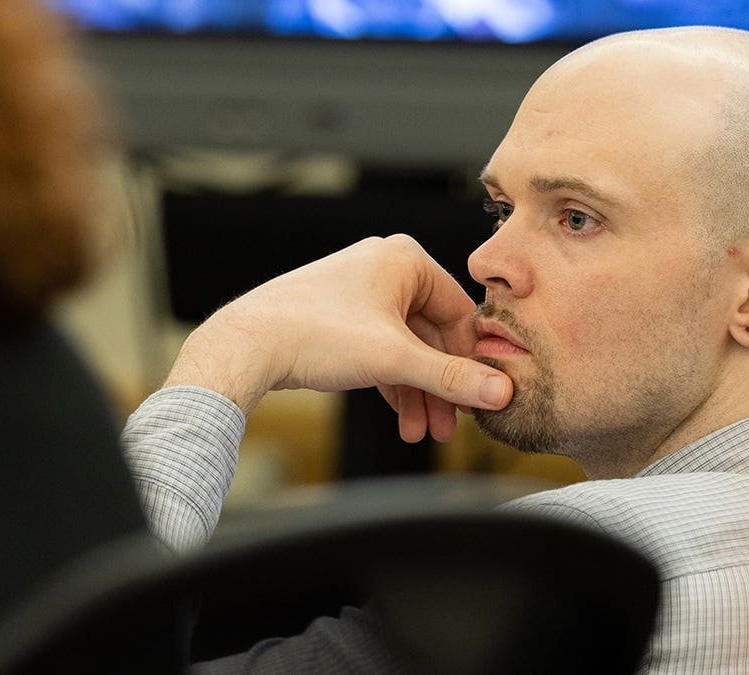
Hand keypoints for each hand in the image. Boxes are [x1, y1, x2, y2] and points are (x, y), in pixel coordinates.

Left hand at [163, 235, 512, 441]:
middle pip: (431, 335)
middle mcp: (383, 268)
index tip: (477, 399)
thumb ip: (451, 377)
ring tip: (419, 433)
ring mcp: (359, 292)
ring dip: (415, 393)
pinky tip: (401, 420)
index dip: (469, 361)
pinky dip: (391, 384)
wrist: (247, 345)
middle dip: (438, 387)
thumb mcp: (395, 360)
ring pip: (404, 348)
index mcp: (403, 260)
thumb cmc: (316, 335)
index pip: (459, 312)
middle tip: (447, 427)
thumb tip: (501, 392)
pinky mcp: (339, 317)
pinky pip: (380, 351)